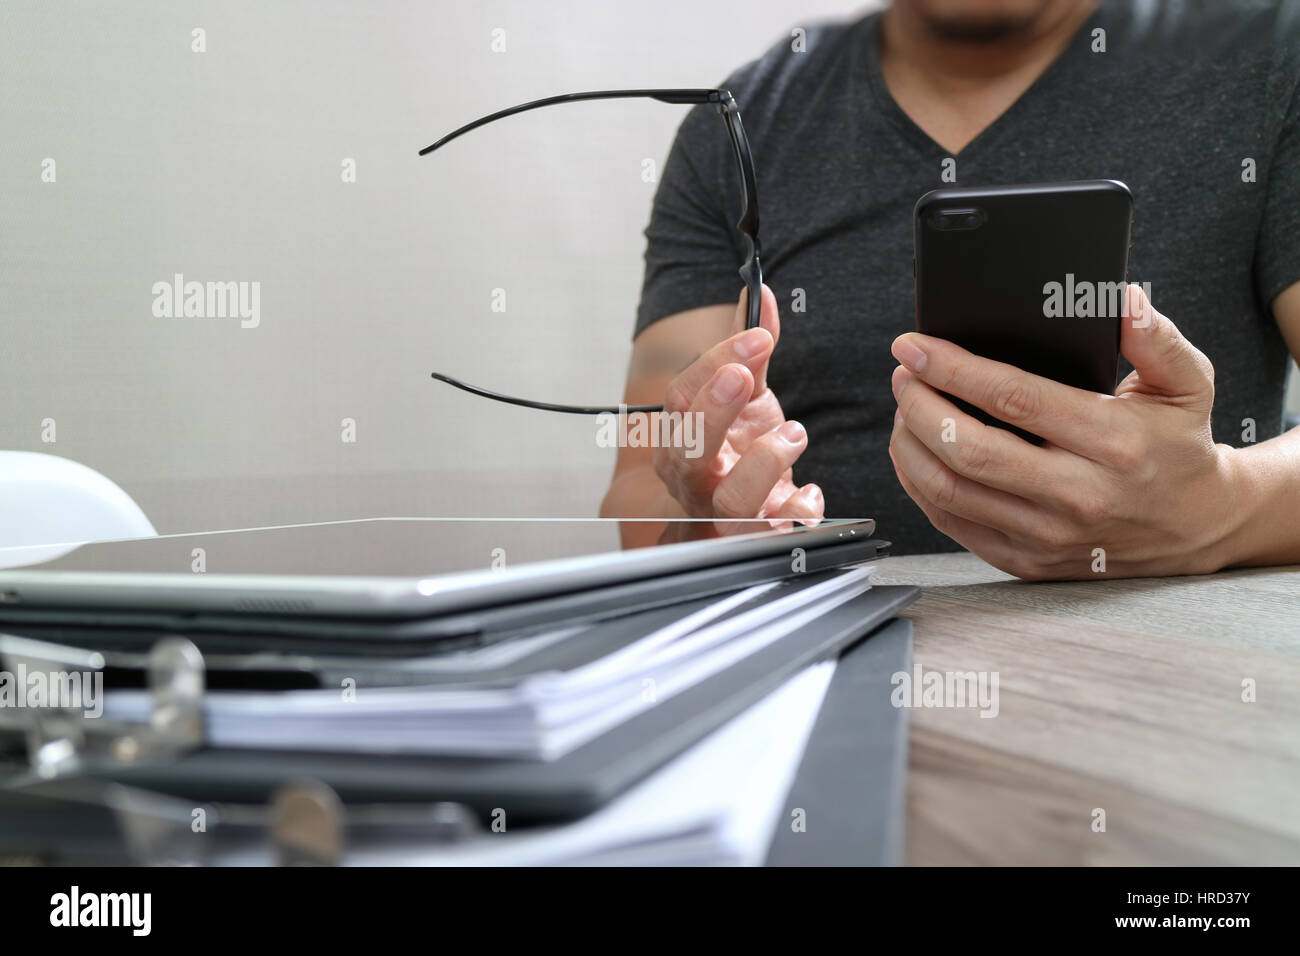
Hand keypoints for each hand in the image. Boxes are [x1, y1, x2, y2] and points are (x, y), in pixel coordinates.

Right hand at [654, 284, 822, 541]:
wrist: (739, 516)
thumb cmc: (737, 451)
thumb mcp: (743, 396)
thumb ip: (750, 349)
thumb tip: (761, 293)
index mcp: (681, 436)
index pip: (681, 398)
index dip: (714, 365)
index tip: (756, 338)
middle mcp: (694, 478)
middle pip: (690, 451)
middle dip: (715, 410)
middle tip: (744, 376)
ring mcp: (725, 514)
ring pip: (731, 502)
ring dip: (764, 463)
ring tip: (795, 434)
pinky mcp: (760, 538)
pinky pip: (777, 535)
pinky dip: (797, 512)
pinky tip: (810, 491)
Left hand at [888, 284, 1243, 578]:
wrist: (1197, 526)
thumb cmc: (1179, 444)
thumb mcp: (1188, 382)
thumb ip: (1156, 338)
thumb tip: (1121, 298)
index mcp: (1114, 443)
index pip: (1013, 398)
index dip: (953, 369)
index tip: (917, 346)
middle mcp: (1078, 496)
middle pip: (968, 449)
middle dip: (919, 405)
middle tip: (903, 374)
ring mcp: (1048, 536)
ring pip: (949, 491)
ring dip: (910, 444)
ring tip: (904, 407)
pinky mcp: (1026, 561)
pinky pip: (952, 523)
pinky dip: (919, 484)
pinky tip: (914, 451)